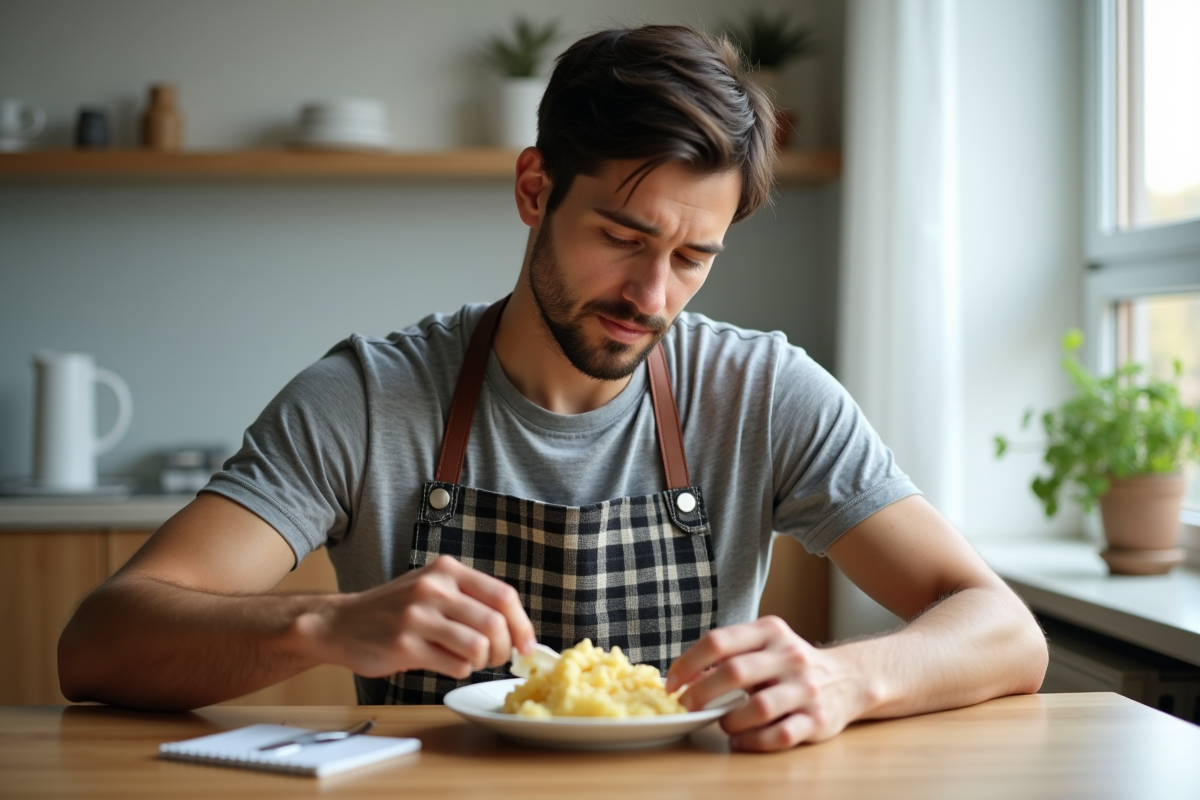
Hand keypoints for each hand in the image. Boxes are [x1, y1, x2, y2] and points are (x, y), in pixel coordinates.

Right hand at [296, 555, 535, 679]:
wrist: (341, 623)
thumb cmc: (395, 609)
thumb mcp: (432, 587)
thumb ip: (470, 598)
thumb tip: (517, 630)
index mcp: (447, 570)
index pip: (503, 596)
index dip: (522, 625)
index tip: (527, 646)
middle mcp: (434, 588)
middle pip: (495, 624)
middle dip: (503, 650)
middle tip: (495, 658)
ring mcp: (418, 616)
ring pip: (478, 648)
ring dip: (481, 662)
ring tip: (468, 660)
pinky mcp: (405, 646)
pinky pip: (455, 666)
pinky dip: (459, 671)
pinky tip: (444, 663)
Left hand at [665, 616, 870, 751]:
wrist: (849, 679)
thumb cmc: (791, 664)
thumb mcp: (763, 647)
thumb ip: (728, 655)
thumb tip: (684, 677)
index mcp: (770, 631)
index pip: (719, 641)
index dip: (688, 663)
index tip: (672, 683)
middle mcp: (790, 656)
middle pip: (735, 672)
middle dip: (702, 693)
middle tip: (687, 707)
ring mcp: (806, 688)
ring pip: (758, 707)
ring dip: (729, 720)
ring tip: (721, 723)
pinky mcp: (818, 720)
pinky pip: (779, 735)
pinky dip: (752, 741)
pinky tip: (740, 740)